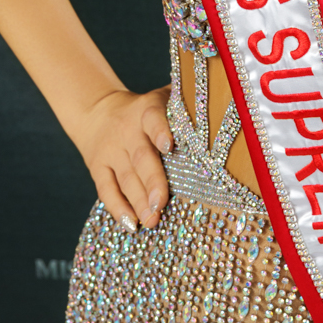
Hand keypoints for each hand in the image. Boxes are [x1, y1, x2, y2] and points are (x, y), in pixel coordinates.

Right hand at [70, 85, 173, 230]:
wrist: (98, 111)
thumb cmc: (146, 111)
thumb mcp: (163, 98)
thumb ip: (186, 105)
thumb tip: (224, 108)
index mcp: (147, 110)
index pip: (153, 119)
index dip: (160, 131)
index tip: (170, 146)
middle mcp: (127, 129)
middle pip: (141, 156)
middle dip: (152, 181)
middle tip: (161, 203)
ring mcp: (111, 150)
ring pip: (125, 177)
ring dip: (139, 201)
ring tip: (152, 220)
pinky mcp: (98, 167)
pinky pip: (106, 189)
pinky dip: (118, 208)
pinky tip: (131, 224)